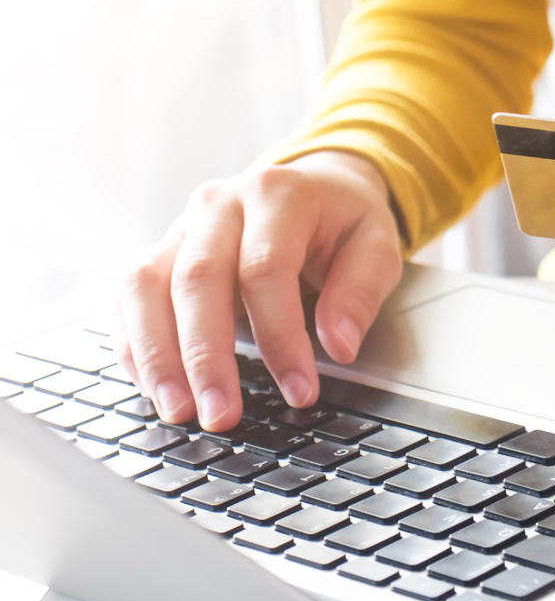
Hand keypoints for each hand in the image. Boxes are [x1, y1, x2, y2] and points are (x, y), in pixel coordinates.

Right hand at [114, 151, 403, 430]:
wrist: (316, 185)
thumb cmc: (344, 221)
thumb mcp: (378, 246)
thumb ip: (360, 293)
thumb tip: (339, 346)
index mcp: (277, 195)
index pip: (265, 269)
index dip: (280, 337)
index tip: (298, 391)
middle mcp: (219, 205)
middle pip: (197, 280)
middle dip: (206, 357)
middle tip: (221, 415)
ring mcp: (182, 227)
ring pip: (147, 287)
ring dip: (157, 356)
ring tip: (178, 410)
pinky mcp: (160, 253)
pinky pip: (130, 299)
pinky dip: (136, 346)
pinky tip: (156, 388)